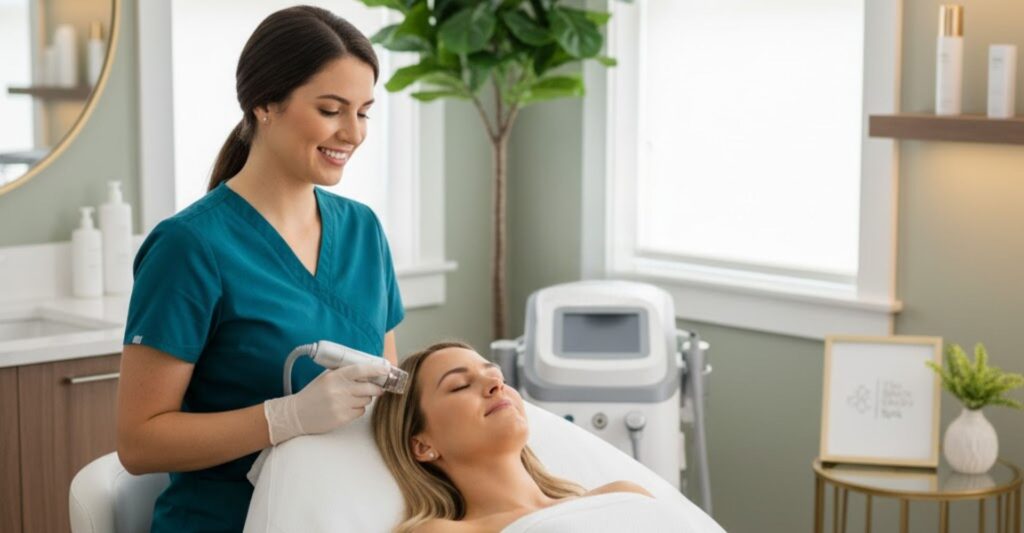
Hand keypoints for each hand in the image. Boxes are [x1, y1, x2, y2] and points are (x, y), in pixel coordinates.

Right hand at [263, 363, 387, 444]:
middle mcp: (339, 390)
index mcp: (334, 376)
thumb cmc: (313, 394)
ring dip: (365, 399)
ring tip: (353, 398)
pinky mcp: (342, 418)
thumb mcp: (326, 378)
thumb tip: (368, 371)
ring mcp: (340, 405)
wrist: (297, 414)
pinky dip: (358, 409)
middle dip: (376, 388)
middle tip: (378, 387)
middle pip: (369, 388)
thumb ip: (344, 373)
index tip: (386, 370)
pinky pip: (360, 412)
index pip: (360, 370)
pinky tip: (348, 407)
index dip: (376, 369)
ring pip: (366, 400)